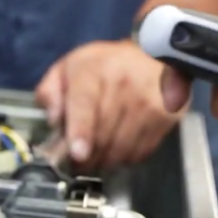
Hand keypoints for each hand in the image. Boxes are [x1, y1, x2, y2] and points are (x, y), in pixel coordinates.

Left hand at [36, 40, 182, 168]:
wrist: (151, 54)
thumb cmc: (101, 67)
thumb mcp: (66, 69)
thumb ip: (50, 93)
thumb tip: (53, 120)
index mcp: (92, 69)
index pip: (86, 104)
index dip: (81, 131)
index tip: (78, 154)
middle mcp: (124, 83)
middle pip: (103, 133)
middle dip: (87, 157)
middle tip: (78, 163)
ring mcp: (148, 100)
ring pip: (122, 147)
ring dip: (106, 161)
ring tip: (97, 157)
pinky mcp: (166, 116)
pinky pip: (141, 151)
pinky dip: (126, 157)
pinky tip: (119, 148)